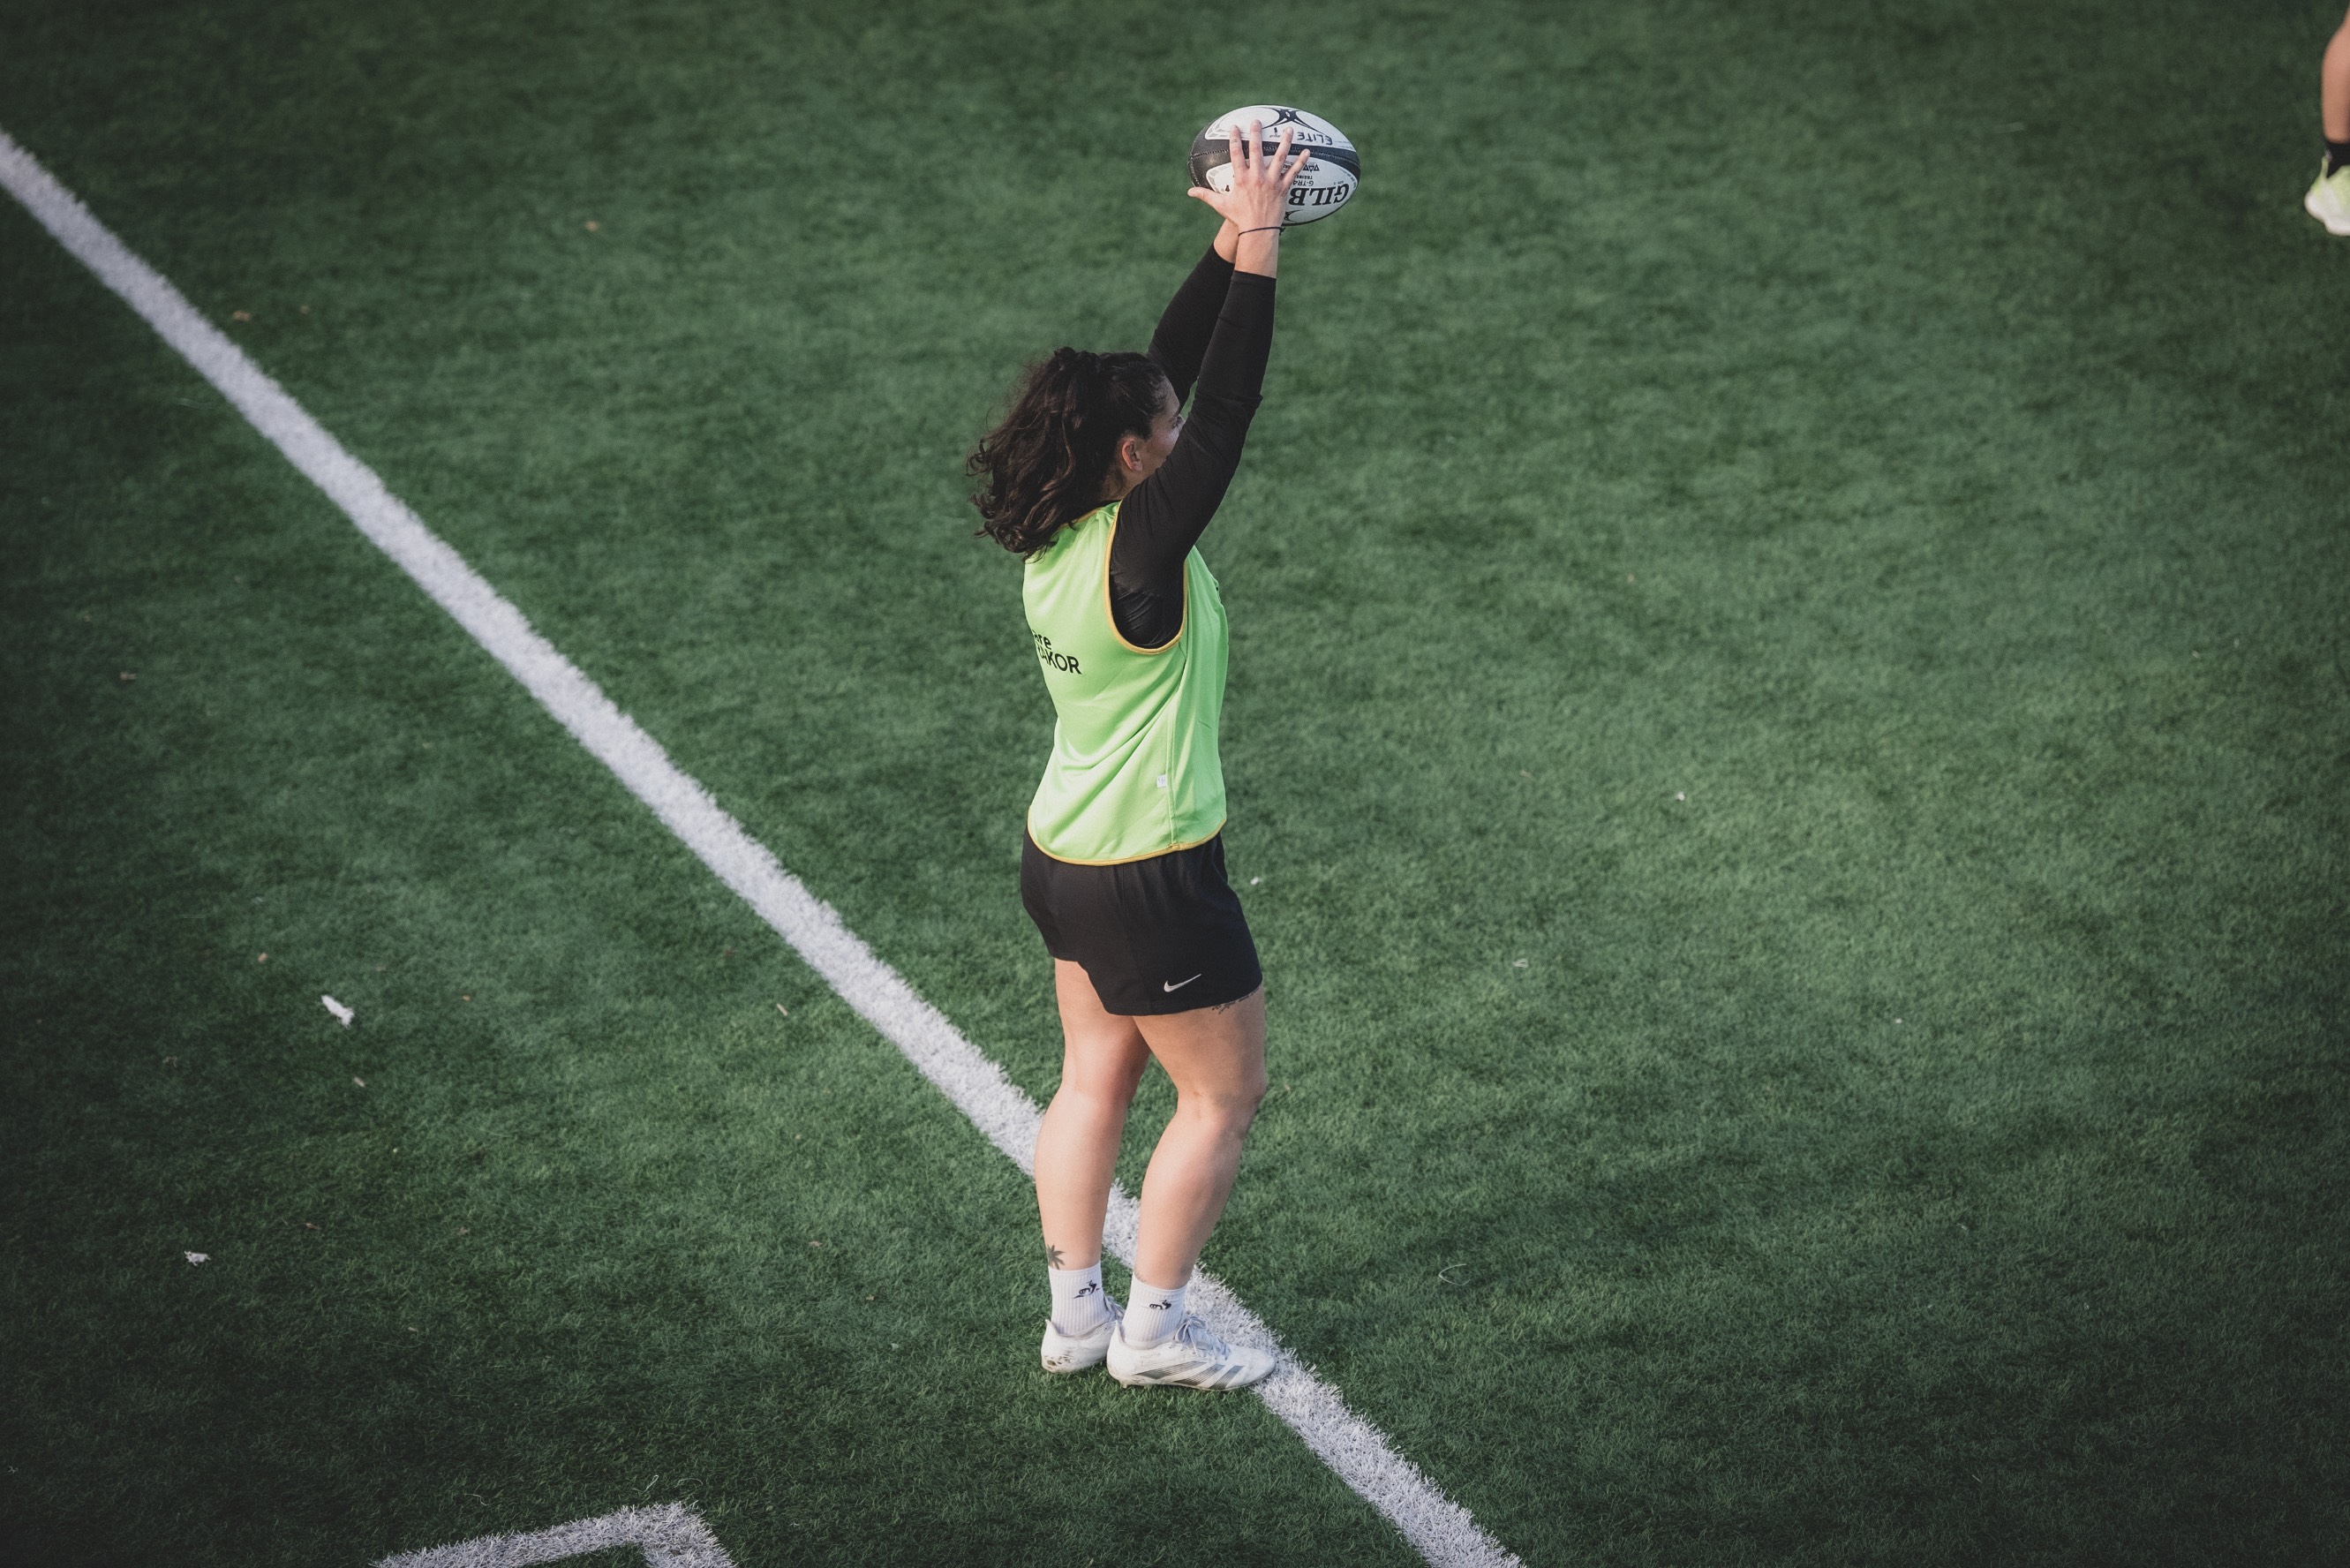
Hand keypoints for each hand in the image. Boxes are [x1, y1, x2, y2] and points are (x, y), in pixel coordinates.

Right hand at [1187, 119, 1309, 235]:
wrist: (1257, 232)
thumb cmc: (1239, 218)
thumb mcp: (1221, 205)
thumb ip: (1206, 195)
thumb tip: (1189, 192)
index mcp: (1241, 179)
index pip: (1236, 154)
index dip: (1234, 139)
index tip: (1235, 127)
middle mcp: (1257, 177)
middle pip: (1256, 150)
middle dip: (1256, 133)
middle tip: (1257, 121)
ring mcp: (1271, 182)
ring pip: (1279, 157)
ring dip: (1284, 142)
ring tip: (1288, 129)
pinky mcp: (1283, 189)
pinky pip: (1294, 173)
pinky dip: (1301, 162)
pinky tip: (1307, 152)